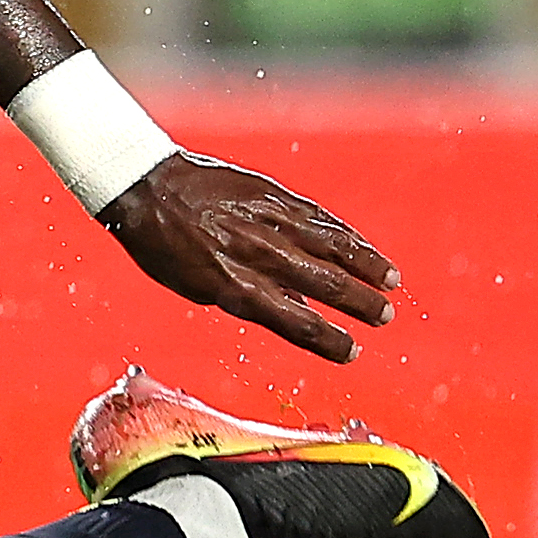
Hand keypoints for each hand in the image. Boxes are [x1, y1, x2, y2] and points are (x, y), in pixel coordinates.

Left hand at [99, 153, 398, 365]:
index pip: (292, 321)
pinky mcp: (270, 193)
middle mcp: (254, 252)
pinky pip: (316, 215)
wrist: (145, 185)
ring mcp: (265, 219)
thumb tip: (298, 310)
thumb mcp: (196, 284)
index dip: (327, 339)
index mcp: (232, 284)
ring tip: (392, 282)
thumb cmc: (164, 245)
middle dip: (359, 303)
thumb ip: (248, 298)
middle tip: (384, 317)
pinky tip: (362, 246)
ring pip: (329, 244)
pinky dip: (344, 233)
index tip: (352, 352)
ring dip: (366, 265)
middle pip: (321, 282)